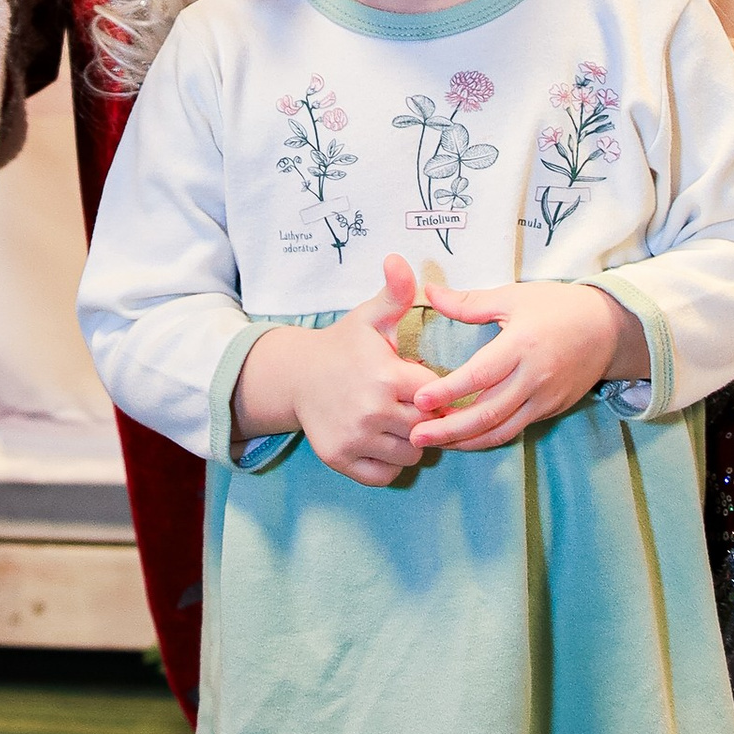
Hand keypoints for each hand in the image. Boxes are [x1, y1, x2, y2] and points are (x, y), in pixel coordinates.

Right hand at [236, 255, 433, 484]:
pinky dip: (391, 464)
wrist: (296, 376)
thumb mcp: (369, 317)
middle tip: (416, 405)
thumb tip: (401, 259)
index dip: (437, 391)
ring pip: (411, 454)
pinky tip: (384, 442)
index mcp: (385, 375)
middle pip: (427, 427)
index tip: (425, 383)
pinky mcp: (340, 459)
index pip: (436, 394)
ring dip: (412, 442)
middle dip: (427, 418)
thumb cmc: (343, 345)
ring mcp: (354, 438)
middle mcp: (370, 410)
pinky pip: (386, 474)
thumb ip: (395, 292)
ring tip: (401, 422)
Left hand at [405, 265, 647, 451]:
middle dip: (449, 429)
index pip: (480, 374)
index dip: (448, 390)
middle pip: (488, 413)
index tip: (419, 399)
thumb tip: (429, 293)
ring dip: (465, 440)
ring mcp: (545, 399)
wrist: (609, 328)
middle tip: (416, 435)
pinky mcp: (550, 410)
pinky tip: (462, 437)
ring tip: (434, 442)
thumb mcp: (514, 297)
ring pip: (501, 430)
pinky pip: (514, 430)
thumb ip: (469, 303)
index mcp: (523, 344)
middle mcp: (535, 377)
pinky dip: (486, 437)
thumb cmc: (558, 306)